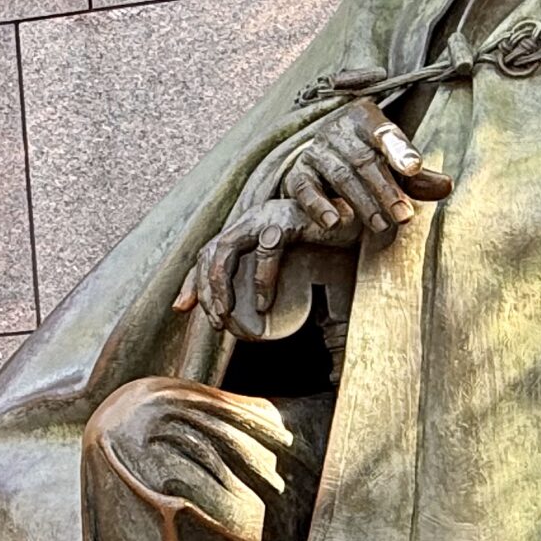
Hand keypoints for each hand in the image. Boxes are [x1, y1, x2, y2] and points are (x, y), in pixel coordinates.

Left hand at [174, 199, 318, 339]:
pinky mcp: (288, 220)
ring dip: (221, 286)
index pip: (207, 252)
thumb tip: (269, 323)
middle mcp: (250, 219)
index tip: (182, 308)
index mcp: (245, 228)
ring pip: (226, 250)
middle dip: (205, 290)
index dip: (191, 281)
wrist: (359, 226)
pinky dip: (262, 280)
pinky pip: (266, 250)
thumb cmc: (327, 249)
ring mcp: (266, 217)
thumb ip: (275, 289)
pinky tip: (263, 305)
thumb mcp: (293, 270)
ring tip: (227, 316)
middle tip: (215, 321)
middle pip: (210, 253)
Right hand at [282, 99, 451, 239]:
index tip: (414, 168)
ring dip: (361, 203)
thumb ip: (419, 178)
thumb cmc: (369, 160)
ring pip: (339, 176)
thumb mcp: (395, 164)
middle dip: (386, 190)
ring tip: (381, 226)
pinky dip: (318, 205)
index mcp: (365, 118)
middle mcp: (337, 130)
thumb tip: (447, 187)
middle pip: (364, 160)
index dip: (399, 150)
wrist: (324, 156)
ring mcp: (315, 151)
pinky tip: (334, 222)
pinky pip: (305, 188)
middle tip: (404, 216)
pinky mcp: (298, 174)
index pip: (384, 132)